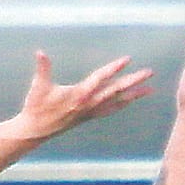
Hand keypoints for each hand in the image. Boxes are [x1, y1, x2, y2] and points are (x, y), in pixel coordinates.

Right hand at [14, 50, 152, 144]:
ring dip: (134, 95)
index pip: (100, 79)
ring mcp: (90, 112)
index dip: (113, 68)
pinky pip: (110, 110)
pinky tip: (130, 100)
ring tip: (149, 89)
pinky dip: (122, 104)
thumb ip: (42, 68)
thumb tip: (40, 52)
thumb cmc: (36, 108)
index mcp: (79, 95)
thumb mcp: (38, 86)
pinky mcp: (88, 116)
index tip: (127, 60)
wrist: (35, 131)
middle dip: (133, 81)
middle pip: (116, 90)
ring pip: (117, 102)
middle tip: (149, 73)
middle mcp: (88, 104)